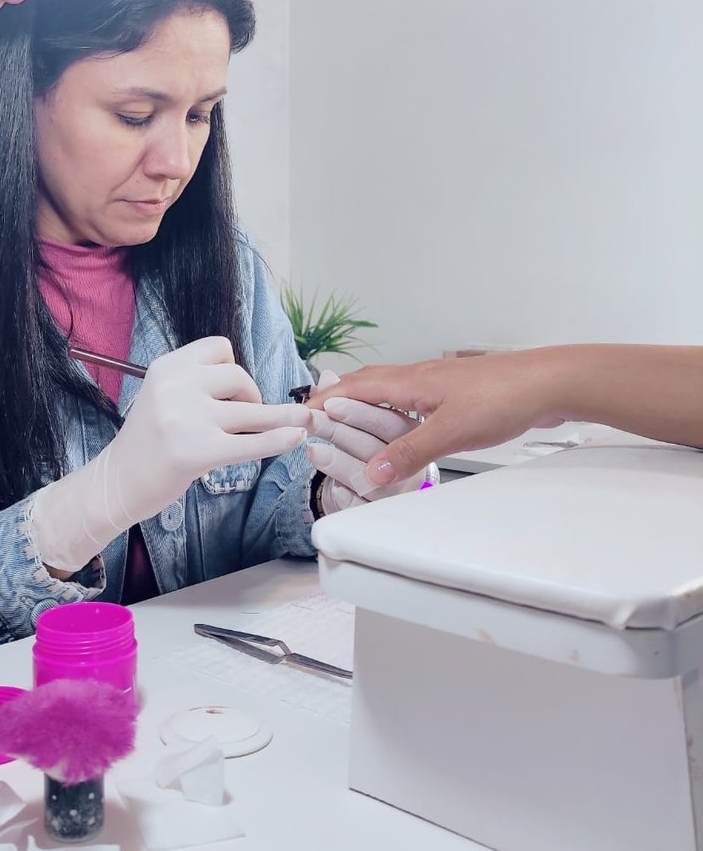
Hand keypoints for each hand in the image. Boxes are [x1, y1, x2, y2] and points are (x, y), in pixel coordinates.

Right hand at [30, 336, 309, 571]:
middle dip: (253, 393)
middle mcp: (175, 387)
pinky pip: (252, 442)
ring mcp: (187, 419)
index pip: (219, 348)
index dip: (234, 367)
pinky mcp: (198, 452)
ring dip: (282, 416)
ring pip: (252, 409)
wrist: (117, 482)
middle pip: (238, 376)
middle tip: (249, 416)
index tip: (234, 390)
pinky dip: (279, 439)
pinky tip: (296, 438)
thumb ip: (196, 384)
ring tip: (303, 422)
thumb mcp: (162, 396)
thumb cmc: (147, 442)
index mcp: (166, 367)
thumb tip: (249, 384)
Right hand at [307, 352, 562, 489]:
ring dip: (366, 406)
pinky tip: (402, 429)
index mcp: (410, 382)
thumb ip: (410, 452)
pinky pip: (412, 401)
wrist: (549, 383)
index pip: (354, 388)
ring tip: (350, 425)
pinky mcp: (456, 395)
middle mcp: (419, 378)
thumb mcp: (451, 431)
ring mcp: (438, 385)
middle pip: (367, 385)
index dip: (325, 402)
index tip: (301, 417)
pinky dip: (395, 414)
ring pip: (390, 392)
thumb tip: (372, 472)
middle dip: (339, 400)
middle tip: (317, 421)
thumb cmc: (504, 396)